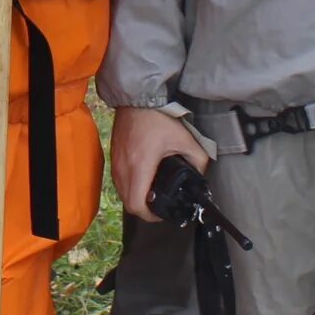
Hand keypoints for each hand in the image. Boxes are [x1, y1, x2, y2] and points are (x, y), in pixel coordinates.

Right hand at [113, 106, 210, 223]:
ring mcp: (116, 162)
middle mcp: (124, 168)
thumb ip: (198, 159)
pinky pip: (119, 181)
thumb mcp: (185, 138)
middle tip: (159, 206)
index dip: (150, 216)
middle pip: (128, 203)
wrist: (137, 98)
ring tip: (151, 194)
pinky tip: (142, 179)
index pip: (137, 204)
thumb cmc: (158, 117)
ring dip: (135, 198)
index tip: (162, 213)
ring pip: (122, 193)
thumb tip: (201, 174)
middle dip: (144, 210)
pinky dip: (129, 186)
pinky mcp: (113, 156)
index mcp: (141, 166)